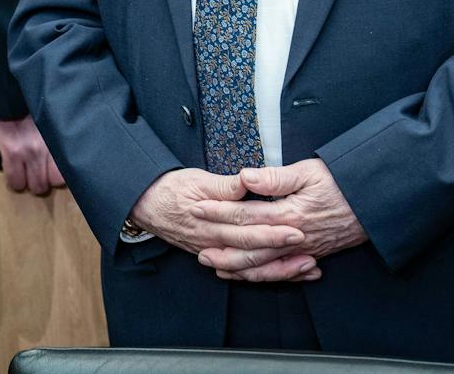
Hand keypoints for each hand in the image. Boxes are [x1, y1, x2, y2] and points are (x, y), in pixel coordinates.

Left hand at [0, 110, 63, 194]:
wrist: (21, 86)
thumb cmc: (2, 104)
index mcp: (12, 149)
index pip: (16, 183)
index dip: (14, 180)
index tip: (15, 172)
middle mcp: (32, 150)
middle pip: (37, 186)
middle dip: (33, 181)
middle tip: (30, 170)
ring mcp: (50, 146)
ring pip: (54, 180)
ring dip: (48, 177)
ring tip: (43, 167)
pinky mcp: (62, 140)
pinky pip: (67, 168)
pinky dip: (62, 170)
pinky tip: (55, 164)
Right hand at [129, 168, 315, 279]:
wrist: (144, 205)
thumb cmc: (170, 188)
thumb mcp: (195, 179)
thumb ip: (223, 185)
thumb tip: (245, 182)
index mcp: (210, 222)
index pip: (246, 228)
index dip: (272, 231)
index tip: (296, 229)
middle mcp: (213, 242)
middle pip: (252, 252)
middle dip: (283, 253)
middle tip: (309, 249)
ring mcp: (213, 252)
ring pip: (249, 269)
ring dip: (279, 270)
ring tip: (306, 268)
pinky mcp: (214, 256)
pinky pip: (242, 271)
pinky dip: (265, 274)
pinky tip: (285, 273)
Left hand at [193, 159, 362, 281]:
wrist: (376, 203)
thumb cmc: (343, 183)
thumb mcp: (309, 171)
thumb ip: (275, 178)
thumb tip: (246, 178)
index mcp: (289, 214)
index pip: (245, 215)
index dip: (218, 212)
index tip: (197, 207)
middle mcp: (293, 237)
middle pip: (250, 248)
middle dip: (222, 249)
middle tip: (198, 250)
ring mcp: (303, 250)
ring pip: (265, 266)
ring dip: (239, 269)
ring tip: (217, 268)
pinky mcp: (312, 255)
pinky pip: (282, 272)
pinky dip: (264, 276)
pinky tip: (251, 275)